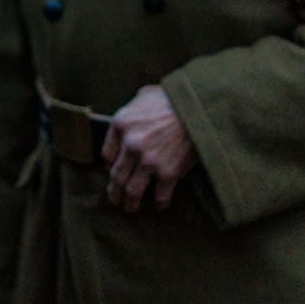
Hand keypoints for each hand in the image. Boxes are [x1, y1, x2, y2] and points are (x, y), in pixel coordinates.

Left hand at [101, 85, 195, 212]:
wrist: (198, 107)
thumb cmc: (172, 97)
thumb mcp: (143, 95)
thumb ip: (132, 109)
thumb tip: (129, 121)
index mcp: (121, 125)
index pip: (106, 154)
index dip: (109, 166)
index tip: (113, 172)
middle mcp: (131, 145)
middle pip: (116, 176)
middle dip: (114, 191)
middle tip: (115, 199)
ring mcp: (149, 161)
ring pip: (133, 190)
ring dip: (130, 202)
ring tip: (130, 208)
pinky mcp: (168, 173)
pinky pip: (160, 196)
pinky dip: (159, 203)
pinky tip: (159, 205)